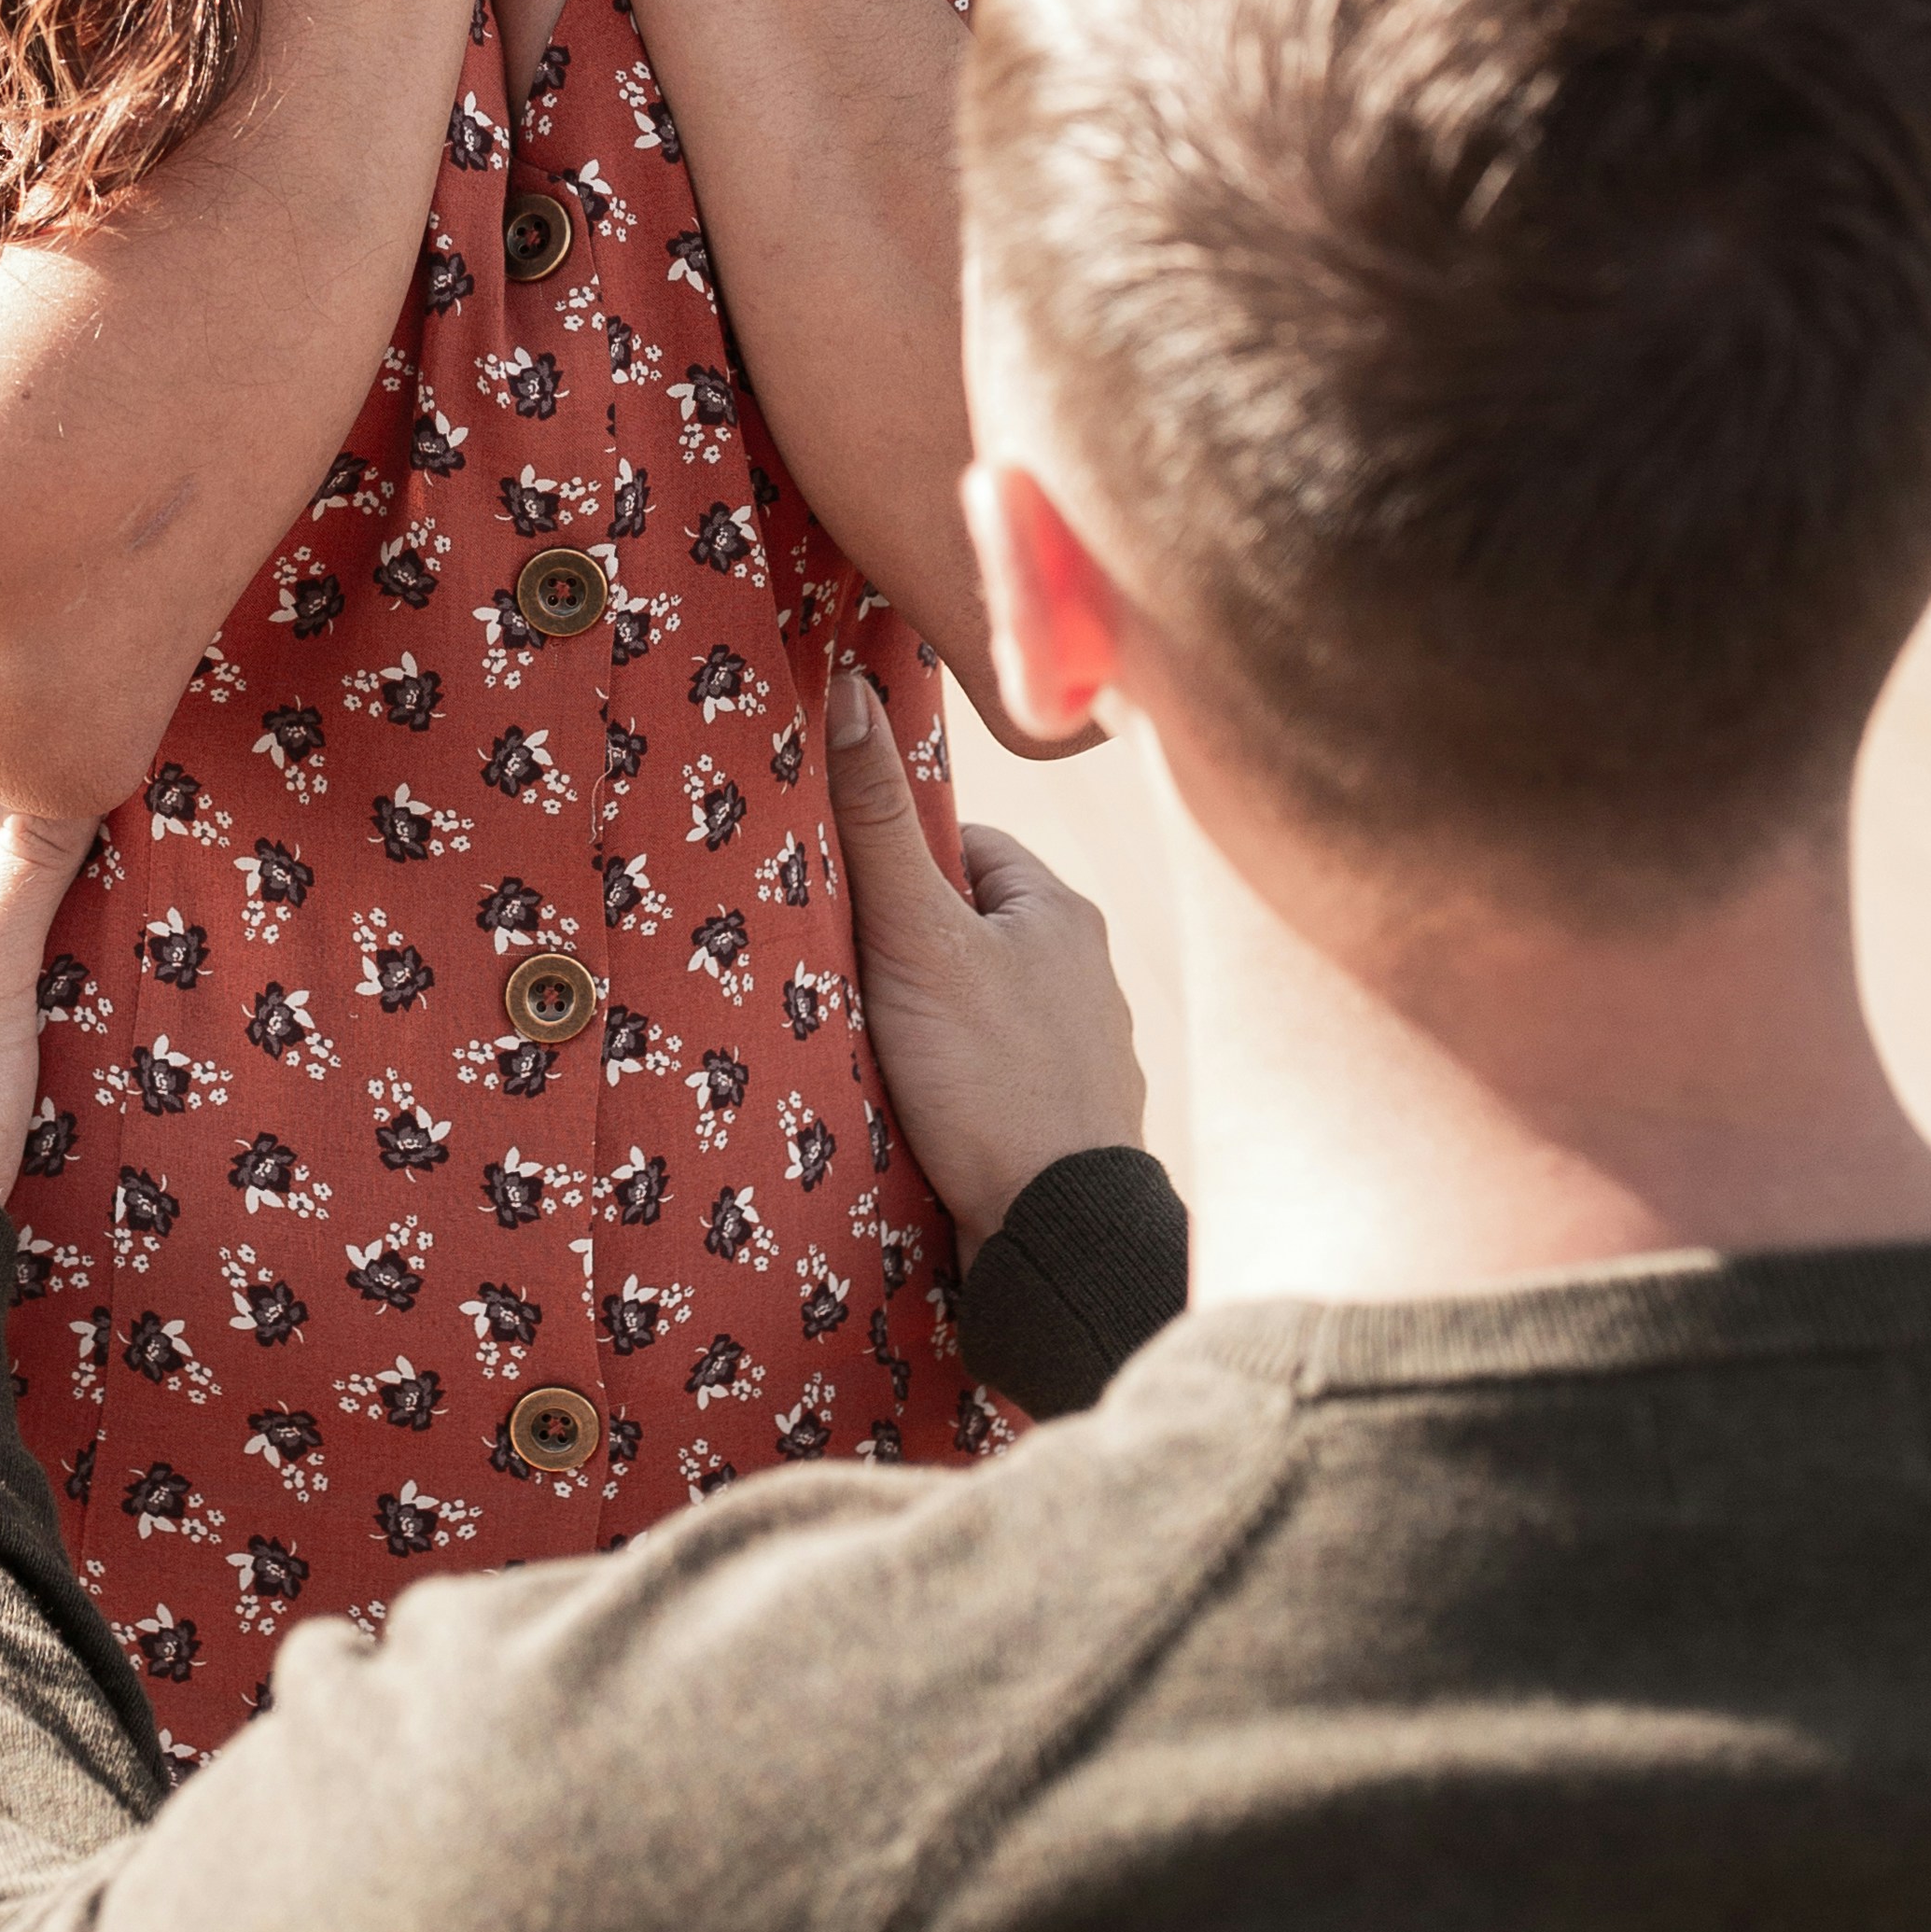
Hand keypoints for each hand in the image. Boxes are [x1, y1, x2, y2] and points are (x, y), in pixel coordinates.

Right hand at [826, 663, 1145, 1263]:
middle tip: (844, 979)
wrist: (1061, 1242)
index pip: (961, 849)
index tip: (845, 902)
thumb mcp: (916, 938)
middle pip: (967, 930)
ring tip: (875, 1052)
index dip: (895, 868)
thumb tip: (847, 689)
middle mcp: (1086, 977)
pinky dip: (956, 1085)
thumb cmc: (993, 1079)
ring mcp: (1082, 1055)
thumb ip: (876, 822)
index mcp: (1061, 914)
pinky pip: (993, 1075)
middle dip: (908, 951)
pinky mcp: (1065, 1123)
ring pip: (980, 1008)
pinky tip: (920, 1112)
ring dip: (930, 1023)